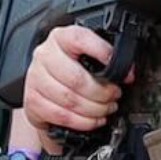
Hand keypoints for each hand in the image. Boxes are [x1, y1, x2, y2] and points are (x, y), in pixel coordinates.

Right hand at [21, 25, 123, 143]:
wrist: (46, 86)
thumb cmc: (71, 69)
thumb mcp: (87, 55)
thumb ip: (105, 58)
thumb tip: (127, 72)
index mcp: (61, 38)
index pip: (80, 39)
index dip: (102, 53)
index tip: (121, 70)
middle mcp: (45, 56)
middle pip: (76, 78)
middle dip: (102, 92)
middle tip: (114, 95)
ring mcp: (36, 78)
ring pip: (70, 100)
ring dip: (94, 109)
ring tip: (106, 108)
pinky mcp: (33, 101)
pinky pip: (62, 115)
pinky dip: (83, 122)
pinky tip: (93, 119)